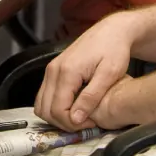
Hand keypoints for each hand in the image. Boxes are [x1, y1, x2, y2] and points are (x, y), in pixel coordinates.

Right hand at [36, 12, 136, 131]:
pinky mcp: (53, 70)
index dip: (72, 123)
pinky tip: (74, 108)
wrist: (112, 31)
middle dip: (64, 123)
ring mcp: (51, 69)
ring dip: (57, 117)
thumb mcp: (109, 74)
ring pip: (41, 105)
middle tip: (86, 124)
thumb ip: (91, 97)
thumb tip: (76, 119)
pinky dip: (55, 107)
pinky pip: (45, 96)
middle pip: (46, 110)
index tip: (92, 124)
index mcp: (67, 71)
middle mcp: (53, 70)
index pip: (57, 109)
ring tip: (80, 117)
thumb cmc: (115, 50)